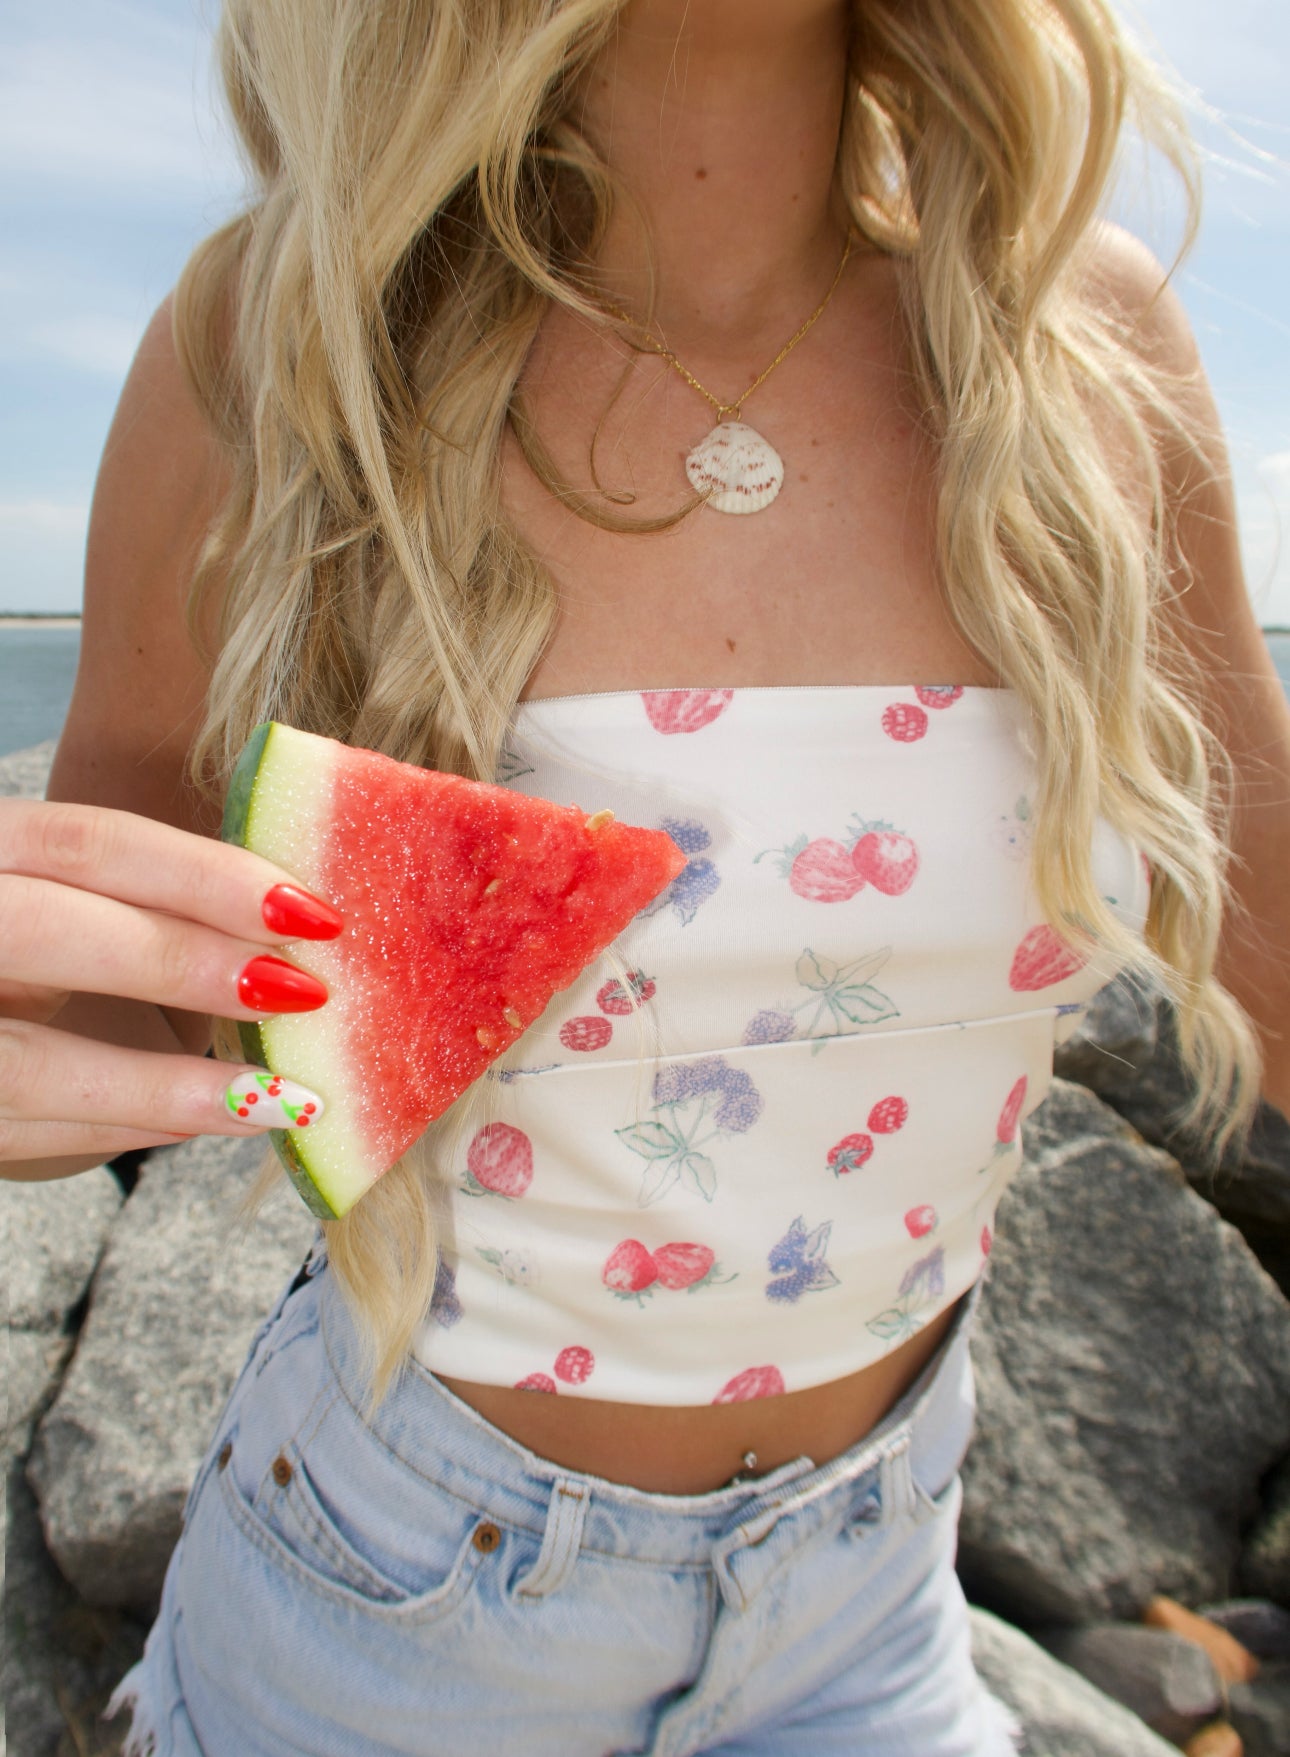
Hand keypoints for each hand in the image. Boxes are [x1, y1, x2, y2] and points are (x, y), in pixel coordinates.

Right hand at [0, 798, 338, 1170]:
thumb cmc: (13, 928)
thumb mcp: (42, 886)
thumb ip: (131, 897)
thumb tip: (286, 921)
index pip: (87, 843)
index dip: (204, 876)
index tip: (313, 913)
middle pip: (46, 930)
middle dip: (181, 962)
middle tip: (303, 993)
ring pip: (29, 1064)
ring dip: (166, 1088)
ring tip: (281, 1100)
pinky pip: (14, 1130)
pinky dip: (118, 1130)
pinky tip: (203, 1123)